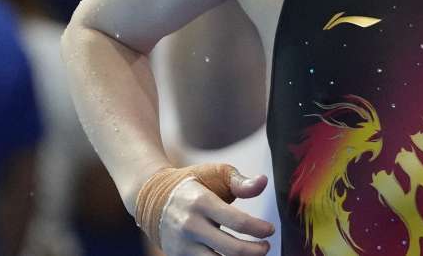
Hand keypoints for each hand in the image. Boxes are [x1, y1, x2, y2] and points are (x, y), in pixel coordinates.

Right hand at [156, 167, 274, 255]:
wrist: (152, 197)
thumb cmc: (193, 183)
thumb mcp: (215, 174)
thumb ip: (240, 182)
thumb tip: (263, 182)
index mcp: (202, 202)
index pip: (237, 222)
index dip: (258, 229)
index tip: (270, 230)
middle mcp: (191, 226)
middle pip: (231, 249)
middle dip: (255, 252)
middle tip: (265, 247)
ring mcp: (182, 245)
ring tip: (252, 255)